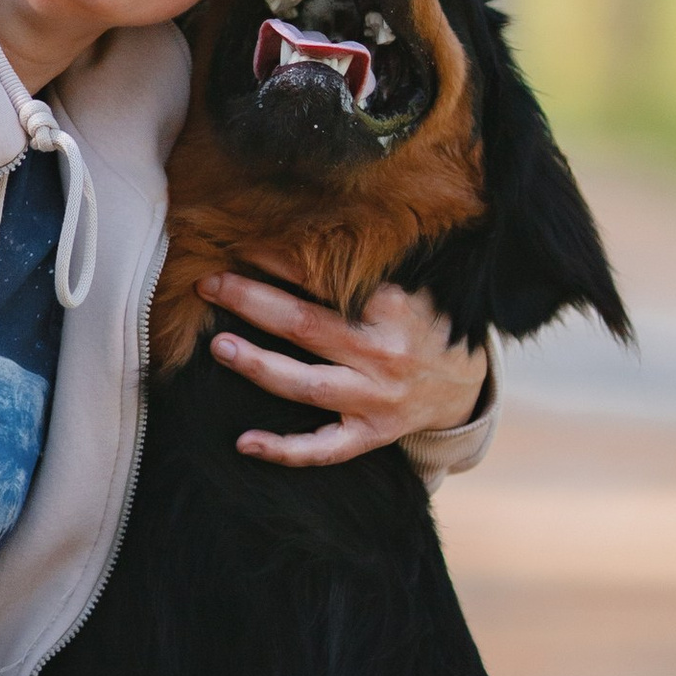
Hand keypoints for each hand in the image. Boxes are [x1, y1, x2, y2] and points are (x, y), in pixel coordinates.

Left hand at [203, 267, 487, 468]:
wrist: (465, 384)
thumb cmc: (424, 323)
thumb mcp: (408, 283)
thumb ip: (365, 265)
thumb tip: (302, 224)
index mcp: (391, 306)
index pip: (324, 279)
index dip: (277, 261)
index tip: (239, 245)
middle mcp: (383, 353)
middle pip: (305, 326)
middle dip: (252, 303)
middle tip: (209, 285)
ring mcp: (376, 398)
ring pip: (308, 385)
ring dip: (259, 366)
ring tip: (219, 348)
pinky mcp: (371, 434)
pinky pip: (324, 449)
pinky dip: (285, 450)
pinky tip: (244, 442)